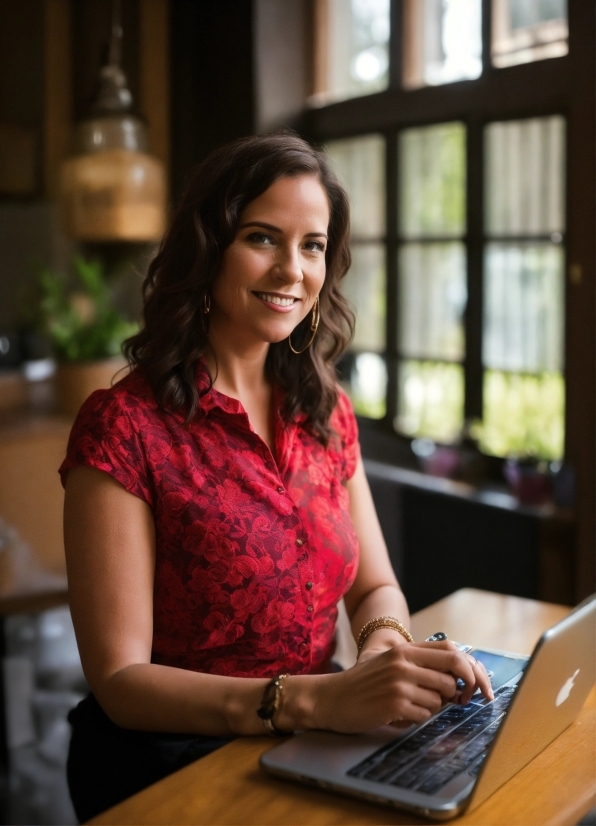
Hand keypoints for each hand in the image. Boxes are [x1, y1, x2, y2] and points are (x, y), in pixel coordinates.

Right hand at [311, 640, 492, 733]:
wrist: (331, 698)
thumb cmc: (363, 684)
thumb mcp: (389, 663)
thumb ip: (418, 663)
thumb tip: (458, 677)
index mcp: (404, 649)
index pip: (451, 650)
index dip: (471, 668)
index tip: (480, 686)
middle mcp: (403, 661)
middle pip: (452, 674)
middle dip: (460, 691)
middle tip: (458, 701)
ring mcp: (400, 681)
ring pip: (440, 698)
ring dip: (432, 707)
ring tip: (410, 705)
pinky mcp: (395, 703)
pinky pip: (424, 714)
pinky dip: (417, 718)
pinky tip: (399, 714)